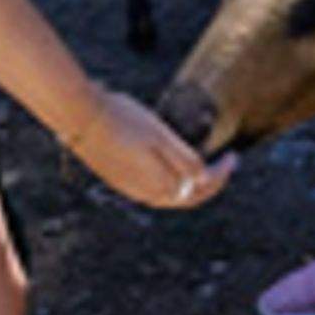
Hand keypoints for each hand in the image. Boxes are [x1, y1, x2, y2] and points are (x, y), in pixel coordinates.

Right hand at [64, 86, 231, 209]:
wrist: (81, 117)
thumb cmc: (123, 119)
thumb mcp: (161, 135)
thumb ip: (184, 160)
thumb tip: (203, 178)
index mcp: (162, 185)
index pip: (202, 189)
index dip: (222, 175)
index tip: (233, 156)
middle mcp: (147, 194)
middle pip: (187, 197)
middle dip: (210, 183)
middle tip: (225, 164)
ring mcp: (131, 189)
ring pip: (170, 195)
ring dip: (190, 184)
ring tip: (203, 167)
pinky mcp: (119, 181)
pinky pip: (153, 189)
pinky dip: (171, 181)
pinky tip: (171, 167)